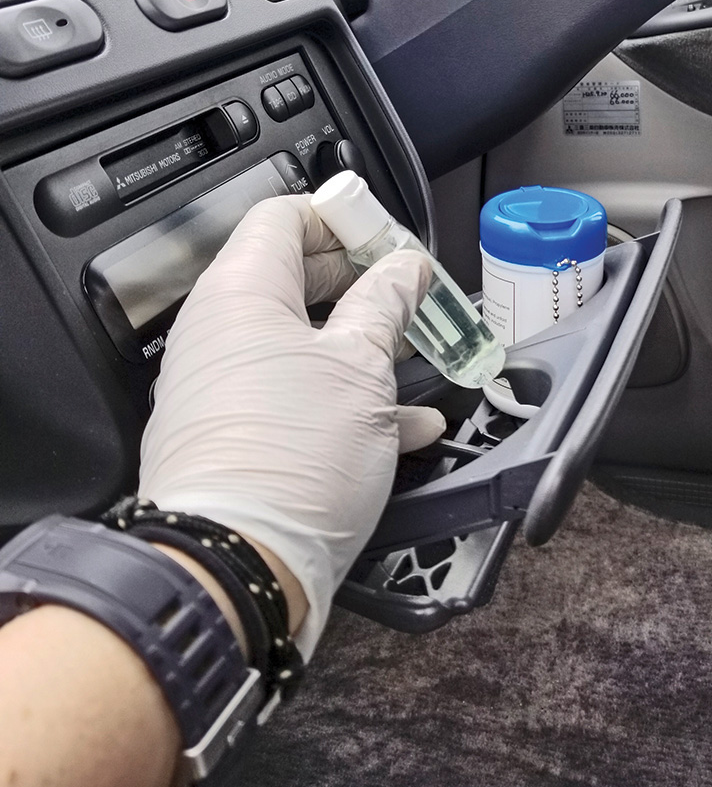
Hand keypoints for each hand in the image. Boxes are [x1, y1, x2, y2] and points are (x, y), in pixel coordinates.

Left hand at [137, 194, 444, 657]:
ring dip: (362, 346)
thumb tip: (404, 265)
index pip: (283, 216)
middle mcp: (219, 331)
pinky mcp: (233, 439)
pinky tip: (406, 428)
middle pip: (293, 277)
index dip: (341, 217)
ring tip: (417, 358)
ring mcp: (221, 387)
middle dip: (361, 283)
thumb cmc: (296, 455)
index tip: (390, 238)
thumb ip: (386, 303)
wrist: (235, 569)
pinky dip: (343, 401)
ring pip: (300, 342)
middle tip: (412, 295)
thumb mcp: (362, 367)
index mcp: (241, 292)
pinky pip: (292, 398)